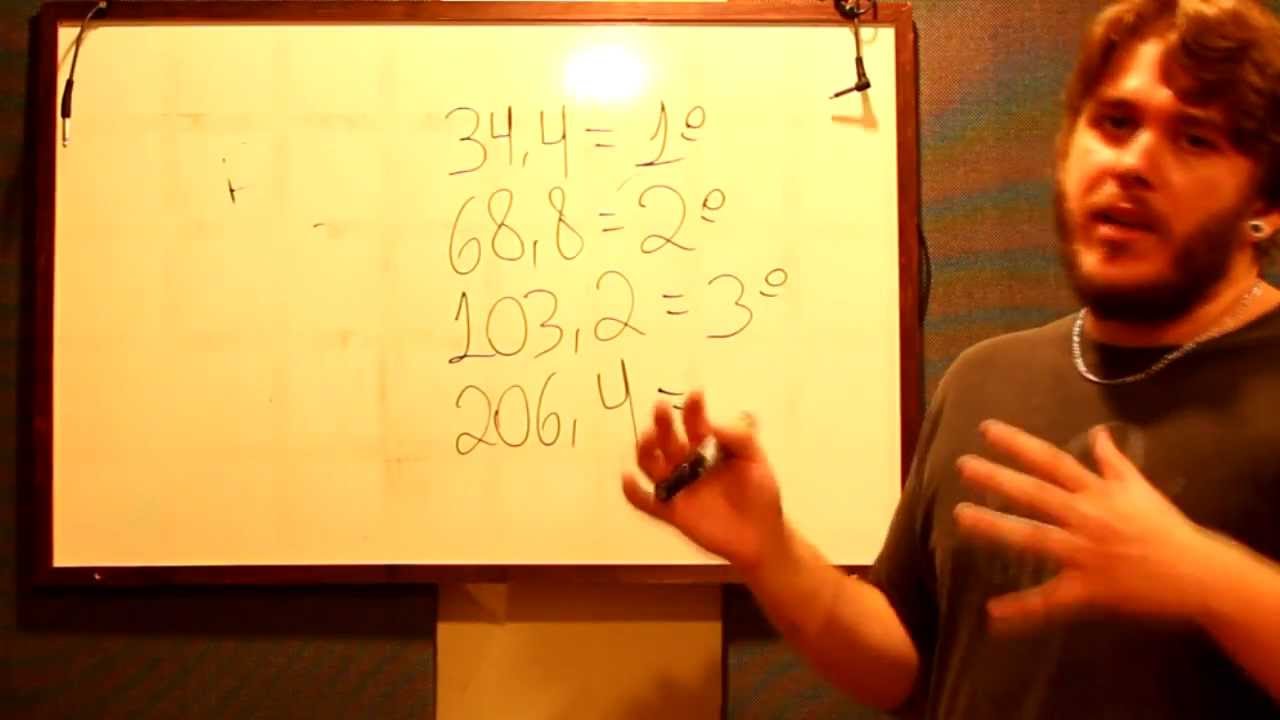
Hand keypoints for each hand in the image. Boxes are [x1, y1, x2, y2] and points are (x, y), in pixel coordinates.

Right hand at [621, 390, 783, 570]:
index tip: (696, 395)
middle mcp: (687, 462)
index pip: (695, 422)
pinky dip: (632, 492)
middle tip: (662, 408)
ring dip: (645, 449)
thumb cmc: (760, 493)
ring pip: (651, 464)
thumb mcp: (755, 459)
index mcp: (707, 446)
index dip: (693, 408)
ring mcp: (678, 487)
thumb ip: (739, 437)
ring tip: (647, 437)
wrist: (762, 534)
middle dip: (663, 422)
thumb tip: (713, 422)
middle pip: (667, 438)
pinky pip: (645, 502)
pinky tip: (628, 479)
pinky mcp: (672, 512)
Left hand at [953, 420, 1214, 629]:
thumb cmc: (1164, 527)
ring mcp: (1085, 553)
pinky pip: (1050, 600)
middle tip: (962, 465)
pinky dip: (1022, 609)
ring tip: (960, 517)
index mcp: (1098, 491)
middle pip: (1035, 493)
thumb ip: (1112, 461)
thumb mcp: (1139, 487)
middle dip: (997, 479)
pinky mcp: (1088, 588)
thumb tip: (1098, 432)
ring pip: (1034, 537)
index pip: (1051, 460)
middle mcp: (1087, 517)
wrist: (1197, 572)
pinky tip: (992, 613)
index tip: (986, 430)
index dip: (1018, 444)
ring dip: (995, 527)